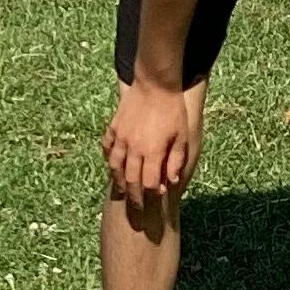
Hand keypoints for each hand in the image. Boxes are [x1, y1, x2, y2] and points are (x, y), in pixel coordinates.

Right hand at [103, 78, 191, 213]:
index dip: (153, 193)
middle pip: (130, 179)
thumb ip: (175, 160)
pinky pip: (107, 148)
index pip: (149, 182)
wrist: (155, 83)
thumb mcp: (182, 137)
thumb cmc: (173, 110)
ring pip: (115, 166)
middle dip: (134, 196)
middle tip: (136, 205)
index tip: (157, 195)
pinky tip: (113, 164)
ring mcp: (121, 137)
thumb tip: (171, 181)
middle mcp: (134, 148)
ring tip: (124, 189)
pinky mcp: (114, 127)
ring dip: (119, 181)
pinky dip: (109, 159)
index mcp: (153, 151)